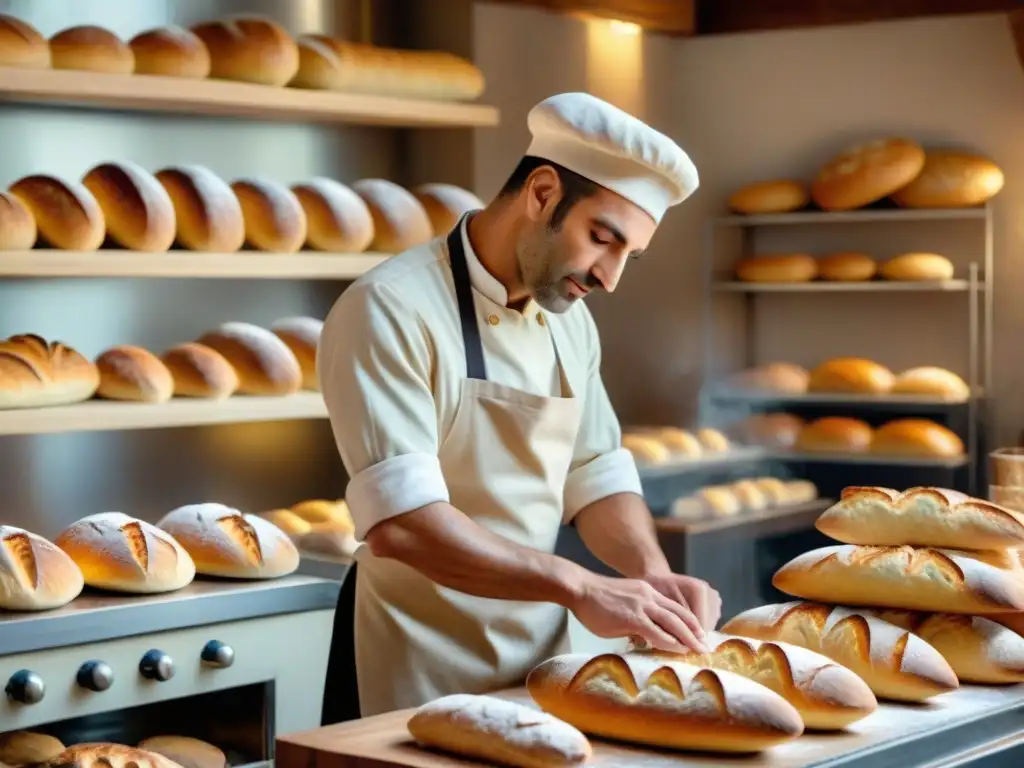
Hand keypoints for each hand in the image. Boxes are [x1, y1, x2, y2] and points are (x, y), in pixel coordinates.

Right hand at [567, 572, 708, 653]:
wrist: (580, 589)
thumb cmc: (596, 600)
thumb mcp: (623, 605)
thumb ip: (636, 618)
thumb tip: (643, 637)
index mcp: (648, 592)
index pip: (676, 608)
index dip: (690, 622)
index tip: (698, 636)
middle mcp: (650, 596)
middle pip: (681, 615)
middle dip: (696, 632)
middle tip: (706, 646)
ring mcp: (642, 606)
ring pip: (674, 623)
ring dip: (689, 638)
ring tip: (698, 651)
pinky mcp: (633, 617)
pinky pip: (657, 632)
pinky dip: (670, 642)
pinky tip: (678, 650)